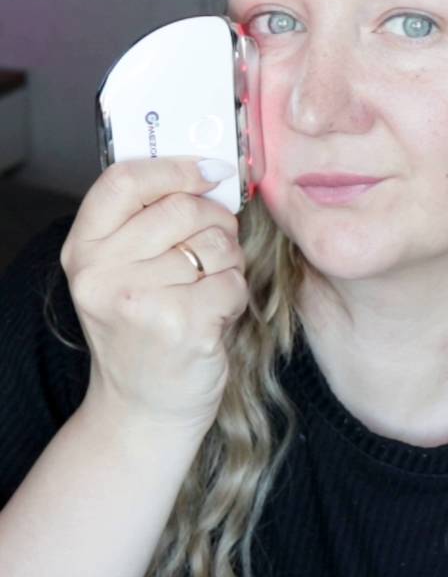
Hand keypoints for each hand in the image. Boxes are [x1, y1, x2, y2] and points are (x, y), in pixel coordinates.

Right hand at [60, 156, 248, 437]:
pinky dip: (235, 294)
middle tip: (217, 241)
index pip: (124, 180)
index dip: (175, 168)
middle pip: (182, 208)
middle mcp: (103, 275)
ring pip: (215, 244)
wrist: (142, 408)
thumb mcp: (119, 271)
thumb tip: (208, 170)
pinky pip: (233, 281)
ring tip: (208, 285)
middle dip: (215, 219)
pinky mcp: (182, 328)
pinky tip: (215, 314)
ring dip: (227, 261)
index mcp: (84, 250)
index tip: (209, 172)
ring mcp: (141, 303)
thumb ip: (144, 219)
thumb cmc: (141, 328)